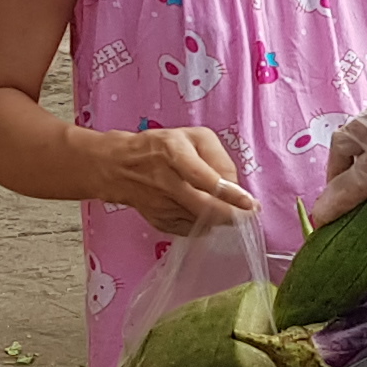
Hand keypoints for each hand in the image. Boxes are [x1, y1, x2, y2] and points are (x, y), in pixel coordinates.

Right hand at [98, 125, 255, 239]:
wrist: (117, 167)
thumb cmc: (160, 147)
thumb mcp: (192, 137)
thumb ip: (217, 157)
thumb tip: (234, 186)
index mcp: (173, 152)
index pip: (203, 177)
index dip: (228, 193)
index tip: (249, 203)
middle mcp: (164, 181)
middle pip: (204, 207)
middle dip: (231, 214)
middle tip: (248, 213)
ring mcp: (160, 205)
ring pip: (201, 221)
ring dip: (219, 218)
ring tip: (225, 206)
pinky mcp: (158, 221)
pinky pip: (191, 229)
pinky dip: (203, 223)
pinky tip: (202, 211)